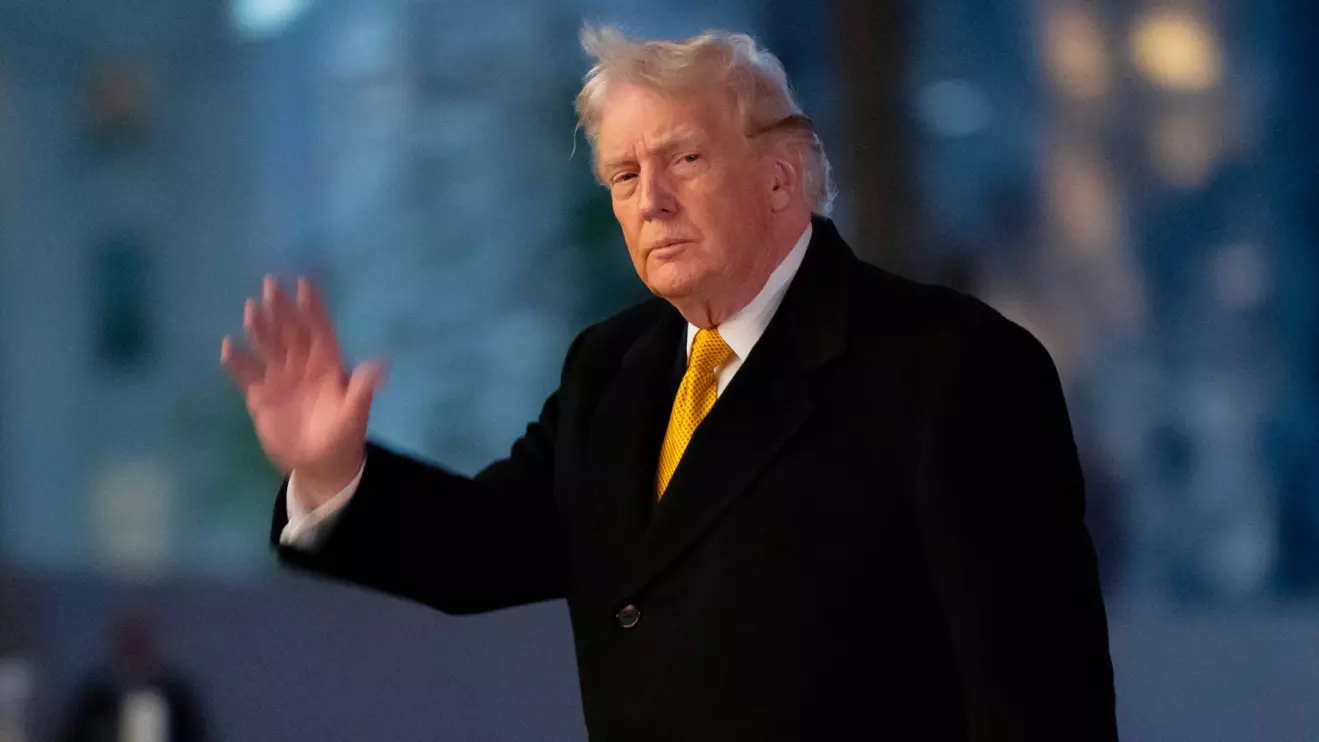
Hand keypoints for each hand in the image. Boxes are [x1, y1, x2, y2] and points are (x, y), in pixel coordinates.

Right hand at [221, 276, 384, 507]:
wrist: (321, 465)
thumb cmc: (343, 437)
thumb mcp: (355, 415)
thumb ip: (363, 388)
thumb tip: (381, 364)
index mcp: (328, 366)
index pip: (319, 330)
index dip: (313, 308)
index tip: (305, 283)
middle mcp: (303, 366)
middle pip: (291, 332)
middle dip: (282, 309)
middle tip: (270, 285)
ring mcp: (281, 379)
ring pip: (269, 347)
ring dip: (260, 329)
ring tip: (250, 310)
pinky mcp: (261, 398)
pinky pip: (246, 376)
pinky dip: (238, 363)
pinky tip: (228, 348)